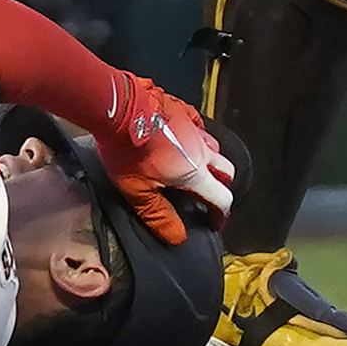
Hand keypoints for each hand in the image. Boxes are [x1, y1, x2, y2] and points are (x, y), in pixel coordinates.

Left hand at [93, 72, 234, 246]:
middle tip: (205, 195)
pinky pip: (200, 126)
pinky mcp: (184, 108)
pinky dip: (197, 137)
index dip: (221, 215)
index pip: (223, 198)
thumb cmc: (128, 152)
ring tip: (192, 168)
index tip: (213, 223)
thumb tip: (179, 238)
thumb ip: (160, 216)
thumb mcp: (138, 192)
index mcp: (196, 173)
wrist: (119, 107)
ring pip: (215, 147)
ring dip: (210, 161)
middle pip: (227, 171)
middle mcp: (202, 149)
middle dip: (221, 186)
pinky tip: (183, 139)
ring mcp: (195, 126)